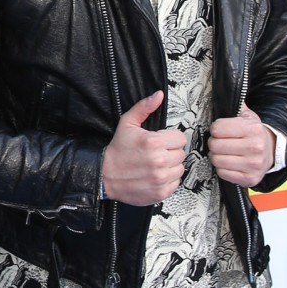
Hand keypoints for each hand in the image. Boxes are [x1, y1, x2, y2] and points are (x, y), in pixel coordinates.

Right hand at [102, 90, 186, 204]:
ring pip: (180, 168)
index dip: (170, 139)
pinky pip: (176, 183)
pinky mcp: (161, 192)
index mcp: (153, 142)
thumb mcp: (127, 123)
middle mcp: (159, 161)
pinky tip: (155, 176)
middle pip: (181, 154)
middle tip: (155, 154)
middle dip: (170, 152)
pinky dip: (168, 180)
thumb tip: (159, 95)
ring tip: (155, 165)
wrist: (104, 176)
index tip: (160, 142)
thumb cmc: (117, 150)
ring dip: (170, 167)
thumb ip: (144, 107)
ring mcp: (160, 178)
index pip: (180, 138)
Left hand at [211, 105, 274, 186]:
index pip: (217, 129)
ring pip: (217, 160)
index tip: (221, 130)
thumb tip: (225, 89)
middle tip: (221, 142)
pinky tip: (230, 162)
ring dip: (217, 156)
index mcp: (253, 129)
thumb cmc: (254, 133)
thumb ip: (236, 105)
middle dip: (214, 143)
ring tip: (225, 152)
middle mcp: (255, 147)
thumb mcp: (248, 116)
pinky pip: (223, 173)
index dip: (215, 129)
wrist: (271, 151)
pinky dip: (223, 168)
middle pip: (215, 145)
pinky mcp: (250, 178)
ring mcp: (253, 165)